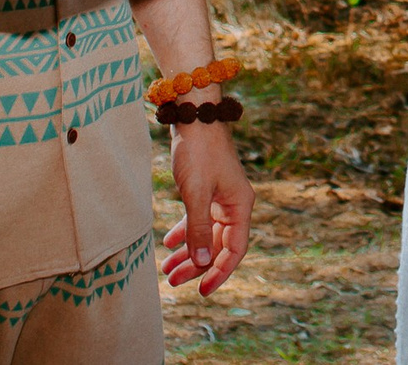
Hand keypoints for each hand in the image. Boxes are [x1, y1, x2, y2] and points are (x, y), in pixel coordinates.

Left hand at [160, 120, 253, 294]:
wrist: (194, 116)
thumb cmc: (198, 152)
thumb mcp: (196, 193)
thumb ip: (198, 229)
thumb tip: (200, 263)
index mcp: (240, 207)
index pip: (234, 251)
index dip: (219, 272)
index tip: (201, 291)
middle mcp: (234, 205)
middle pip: (217, 246)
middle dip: (196, 265)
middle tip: (172, 281)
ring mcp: (221, 198)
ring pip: (206, 235)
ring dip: (188, 252)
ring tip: (167, 269)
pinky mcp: (207, 191)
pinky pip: (198, 220)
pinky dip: (185, 232)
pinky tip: (169, 242)